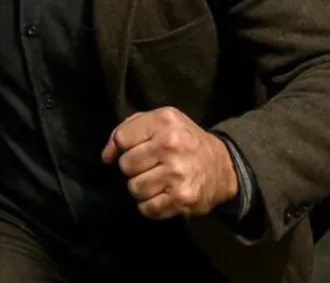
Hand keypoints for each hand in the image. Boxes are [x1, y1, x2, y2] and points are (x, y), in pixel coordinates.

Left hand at [101, 107, 237, 219]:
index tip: (136, 150)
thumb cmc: (185, 142)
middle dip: (134, 168)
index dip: (124, 147)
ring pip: (134, 188)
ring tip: (157, 181)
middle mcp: (171, 144)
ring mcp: (177, 173)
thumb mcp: (161, 122)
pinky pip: (147, 208)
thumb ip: (128, 130)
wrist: (223, 167)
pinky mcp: (181, 198)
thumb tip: (106, 156)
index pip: (122, 138)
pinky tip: (163, 195)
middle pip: (126, 165)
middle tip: (150, 167)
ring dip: (141, 188)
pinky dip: (151, 205)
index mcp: (165, 120)